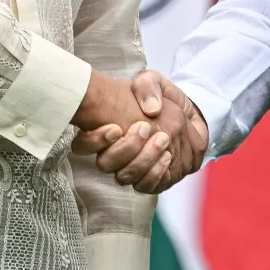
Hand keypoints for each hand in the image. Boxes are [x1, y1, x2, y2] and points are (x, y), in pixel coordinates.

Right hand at [75, 71, 206, 193]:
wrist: (187, 118)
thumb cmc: (161, 100)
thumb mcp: (153, 83)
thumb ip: (147, 86)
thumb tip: (151, 109)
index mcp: (105, 130)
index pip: (82, 144)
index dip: (94, 141)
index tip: (116, 128)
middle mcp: (113, 154)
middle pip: (105, 164)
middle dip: (126, 148)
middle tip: (145, 128)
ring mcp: (129, 170)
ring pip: (125, 177)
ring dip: (144, 160)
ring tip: (163, 139)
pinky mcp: (148, 181)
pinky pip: (146, 187)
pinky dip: (156, 173)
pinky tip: (168, 157)